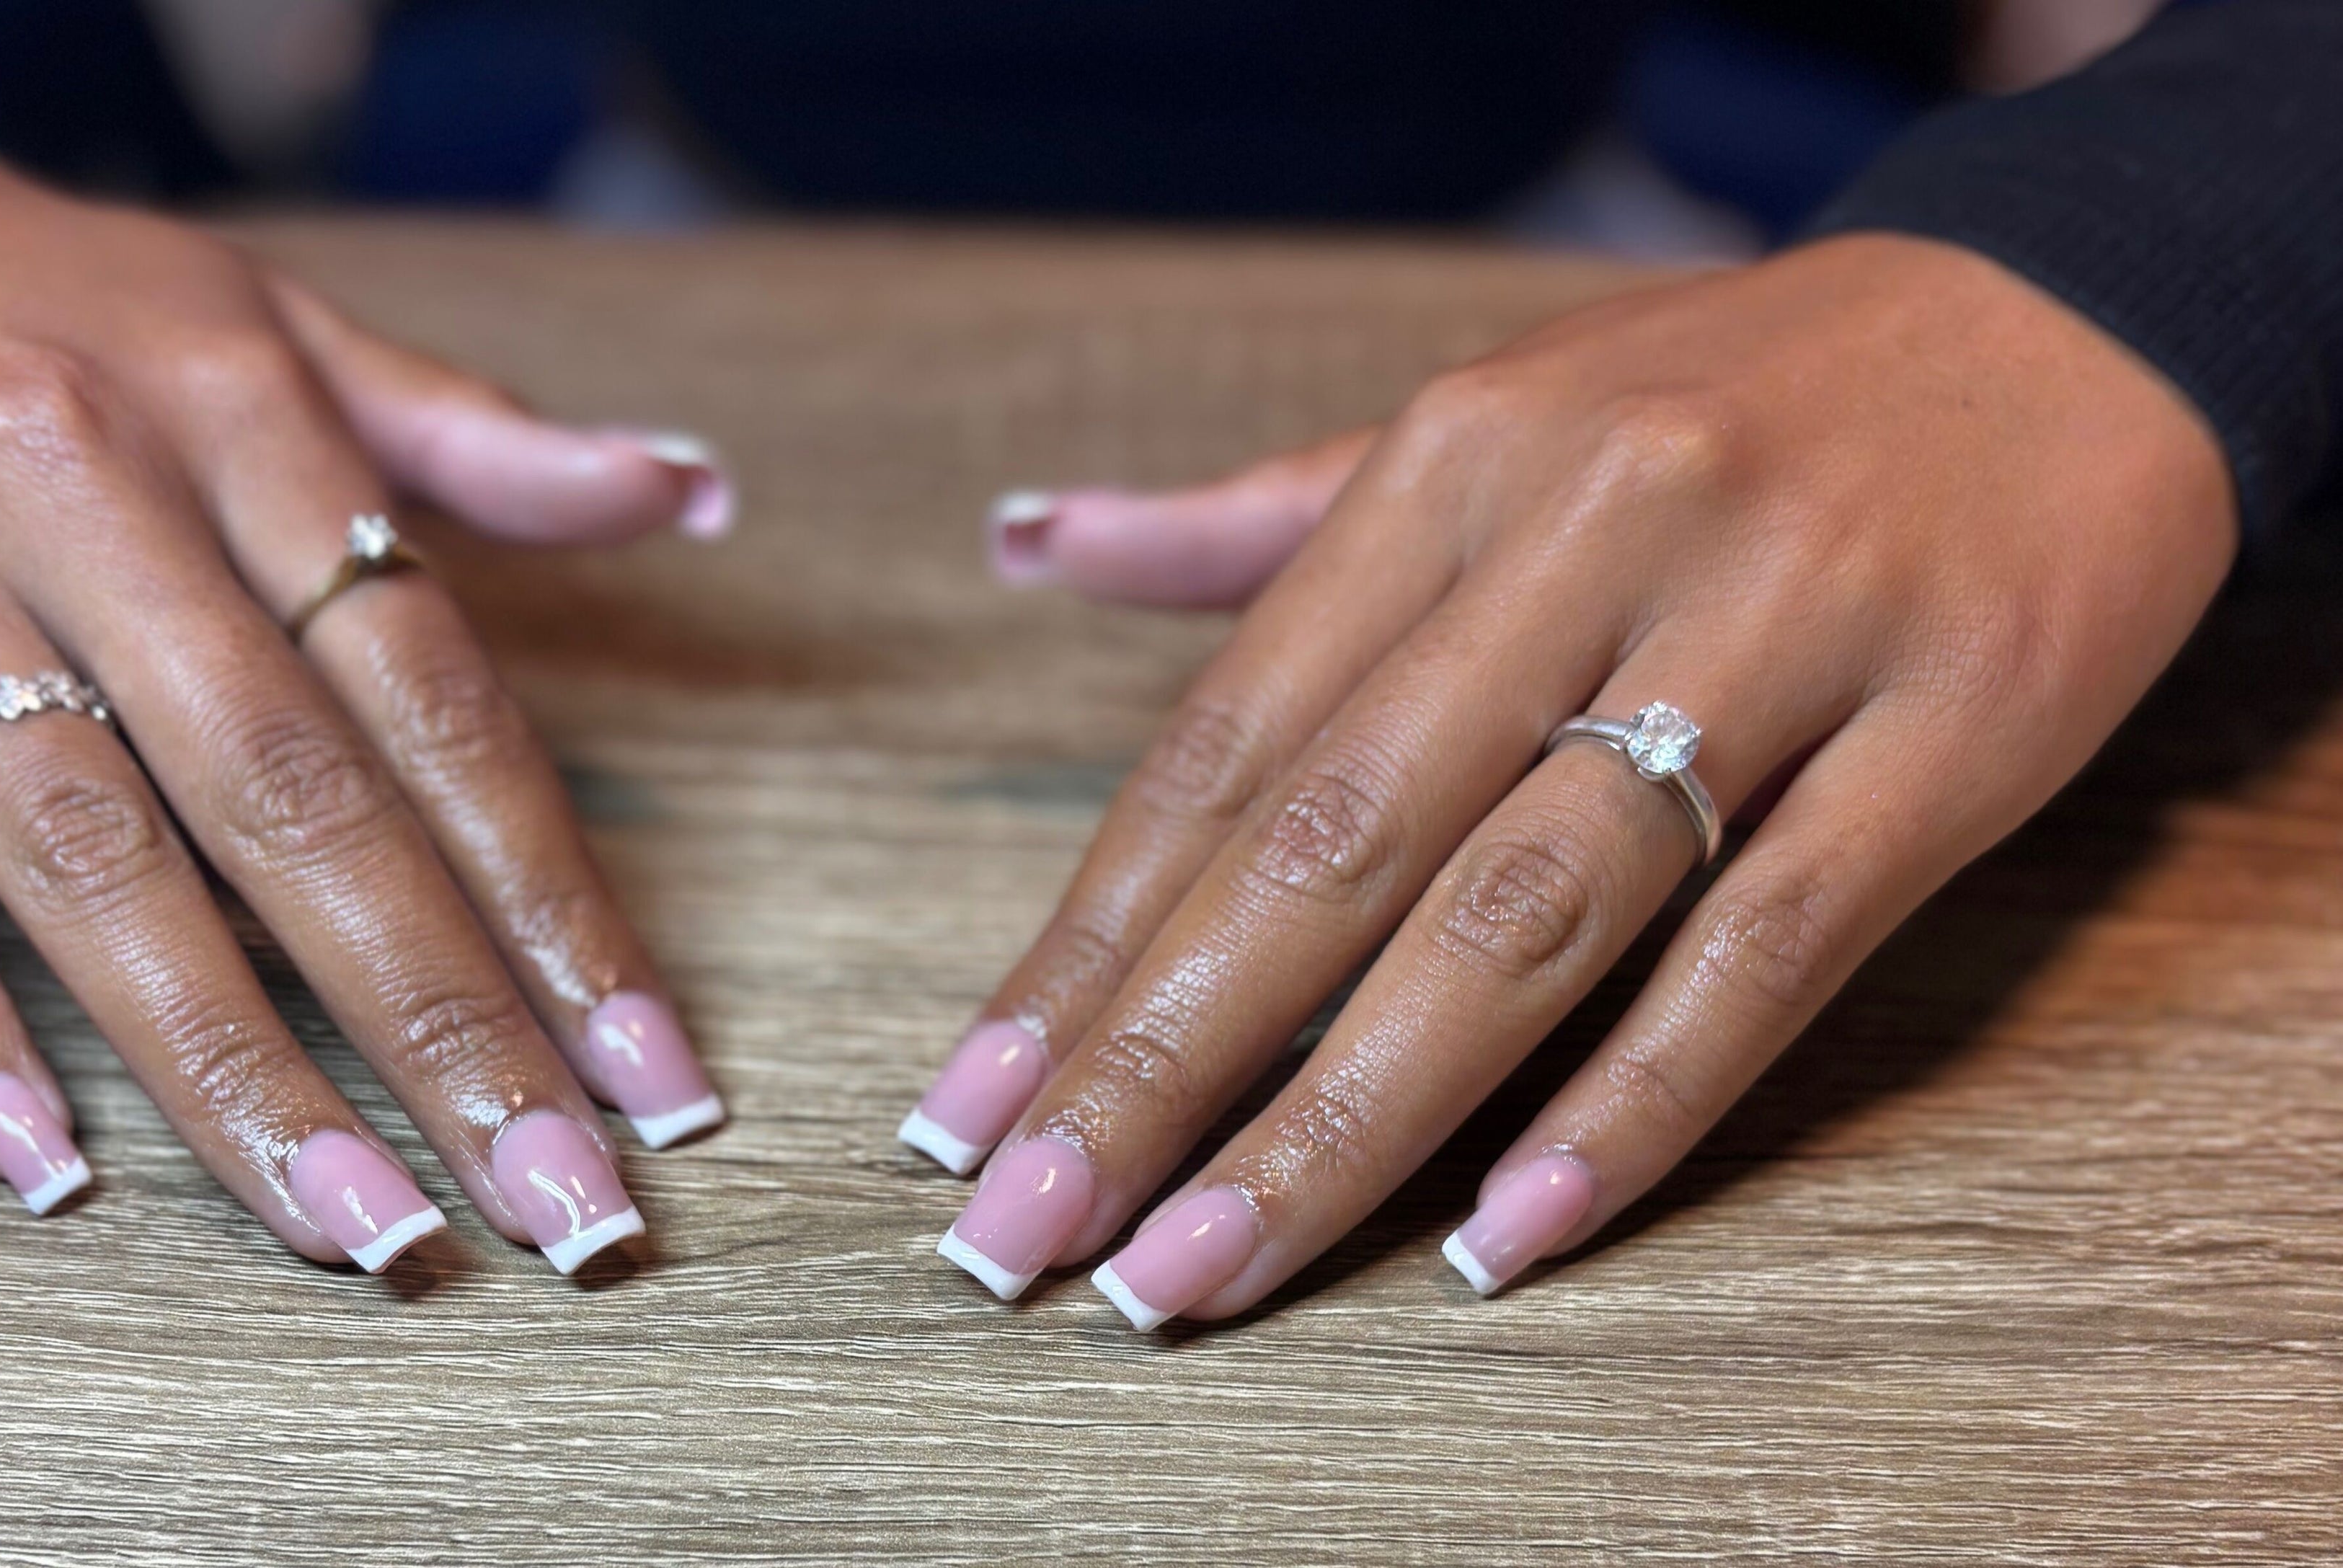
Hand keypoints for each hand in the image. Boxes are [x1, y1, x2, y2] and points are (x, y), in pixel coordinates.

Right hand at [0, 113, 731, 1272]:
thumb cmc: (38, 298)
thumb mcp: (266, 322)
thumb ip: (470, 436)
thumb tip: (684, 493)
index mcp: (238, 411)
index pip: (433, 696)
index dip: (553, 898)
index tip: (650, 1072)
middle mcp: (76, 487)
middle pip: (291, 798)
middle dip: (438, 1021)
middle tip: (551, 1202)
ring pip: (90, 854)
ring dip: (236, 1064)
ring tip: (360, 1227)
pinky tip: (51, 1166)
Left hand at [913, 233, 2234, 1321]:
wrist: (2064, 316)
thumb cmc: (1729, 395)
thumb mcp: (1487, 416)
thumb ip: (1258, 519)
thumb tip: (1030, 543)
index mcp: (1454, 464)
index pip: (1228, 745)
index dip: (1088, 940)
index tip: (971, 1103)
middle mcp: (1592, 536)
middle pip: (1334, 846)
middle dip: (1162, 1058)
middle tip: (1031, 1228)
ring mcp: (1777, 632)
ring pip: (1521, 917)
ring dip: (1344, 1117)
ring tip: (1202, 1264)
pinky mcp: (1946, 731)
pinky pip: (1768, 947)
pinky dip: (1632, 1102)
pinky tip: (1502, 1232)